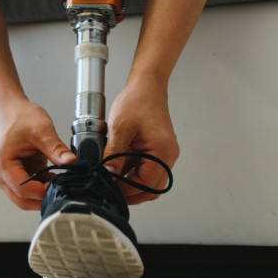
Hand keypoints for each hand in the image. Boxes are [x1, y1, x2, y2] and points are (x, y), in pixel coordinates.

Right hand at [0, 99, 76, 209]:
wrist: (11, 109)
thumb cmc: (19, 117)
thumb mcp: (41, 130)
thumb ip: (56, 148)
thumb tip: (71, 162)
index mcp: (2, 164)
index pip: (22, 190)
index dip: (43, 192)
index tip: (61, 186)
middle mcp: (0, 174)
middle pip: (21, 199)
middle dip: (42, 198)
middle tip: (62, 191)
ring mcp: (6, 176)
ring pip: (24, 197)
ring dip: (41, 194)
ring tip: (58, 183)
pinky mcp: (14, 174)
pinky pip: (28, 188)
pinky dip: (41, 187)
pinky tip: (53, 179)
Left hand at [103, 78, 179, 204]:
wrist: (146, 86)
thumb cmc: (137, 101)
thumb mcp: (119, 128)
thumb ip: (114, 155)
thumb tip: (108, 174)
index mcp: (162, 151)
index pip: (148, 184)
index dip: (128, 189)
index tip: (111, 187)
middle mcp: (168, 155)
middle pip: (152, 187)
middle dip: (132, 191)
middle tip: (112, 190)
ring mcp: (164, 153)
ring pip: (150, 180)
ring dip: (132, 181)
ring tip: (113, 177)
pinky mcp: (158, 150)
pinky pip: (147, 168)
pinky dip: (133, 171)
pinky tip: (119, 166)